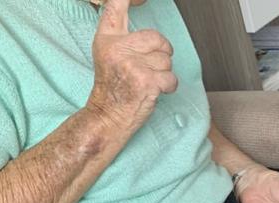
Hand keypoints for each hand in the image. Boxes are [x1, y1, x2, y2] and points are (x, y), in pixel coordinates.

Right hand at [85, 0, 177, 130]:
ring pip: (166, 61)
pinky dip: (168, 87)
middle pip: (157, 39)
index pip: (116, 7)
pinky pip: (171, 78)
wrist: (108, 116)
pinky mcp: (146, 81)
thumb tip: (139, 15)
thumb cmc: (114, 88)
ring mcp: (132, 65)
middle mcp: (118, 48)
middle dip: (161, 54)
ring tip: (145, 82)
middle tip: (147, 68)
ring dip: (162, 74)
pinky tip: (153, 91)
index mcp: (107, 39)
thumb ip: (123, 37)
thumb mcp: (110, 55)